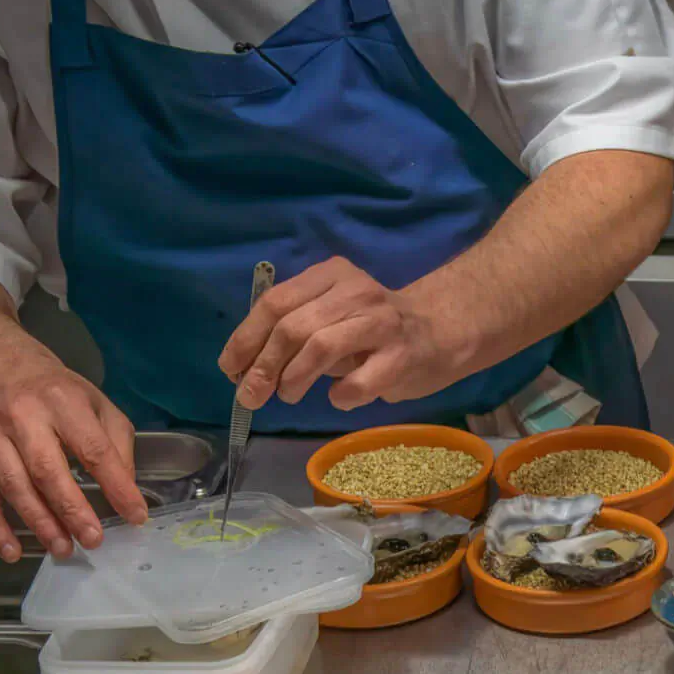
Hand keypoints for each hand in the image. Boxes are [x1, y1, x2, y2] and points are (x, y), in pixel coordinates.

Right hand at [0, 357, 145, 560]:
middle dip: (72, 509)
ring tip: (64, 549)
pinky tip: (12, 551)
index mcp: (64, 402)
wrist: (1, 370)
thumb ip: (116, 445)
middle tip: (94, 539)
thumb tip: (126, 491)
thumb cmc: (59, 393)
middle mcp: (24, 418)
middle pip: (47, 470)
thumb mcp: (98, 405)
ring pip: (14, 486)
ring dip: (39, 523)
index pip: (94, 449)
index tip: (135, 515)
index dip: (116, 485)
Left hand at [218, 257, 473, 410]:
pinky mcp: (403, 355)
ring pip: (321, 347)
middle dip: (264, 366)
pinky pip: (358, 382)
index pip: (276, 302)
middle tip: (251, 396)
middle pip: (293, 326)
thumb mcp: (331, 312)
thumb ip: (294, 329)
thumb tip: (246, 368)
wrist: (442, 331)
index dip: (246, 338)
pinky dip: (340, 396)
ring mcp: (382, 322)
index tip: (230, 369)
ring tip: (289, 396)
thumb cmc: (374, 327)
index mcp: (332, 274)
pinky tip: (339, 398)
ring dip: (294, 379)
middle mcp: (356, 291)